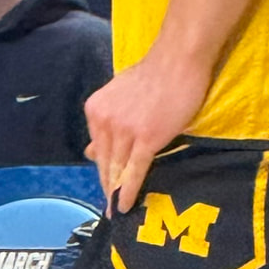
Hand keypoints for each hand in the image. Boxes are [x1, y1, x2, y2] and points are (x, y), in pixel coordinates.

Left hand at [84, 46, 210, 209]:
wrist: (178, 59)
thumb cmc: (154, 73)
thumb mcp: (118, 94)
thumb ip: (106, 120)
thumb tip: (90, 150)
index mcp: (96, 110)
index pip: (96, 147)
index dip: (101, 168)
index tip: (103, 184)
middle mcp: (105, 122)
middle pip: (104, 161)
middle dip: (106, 184)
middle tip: (107, 205)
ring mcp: (125, 131)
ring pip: (118, 168)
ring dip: (116, 191)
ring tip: (115, 208)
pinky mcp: (146, 139)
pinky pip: (134, 171)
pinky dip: (128, 191)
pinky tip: (125, 205)